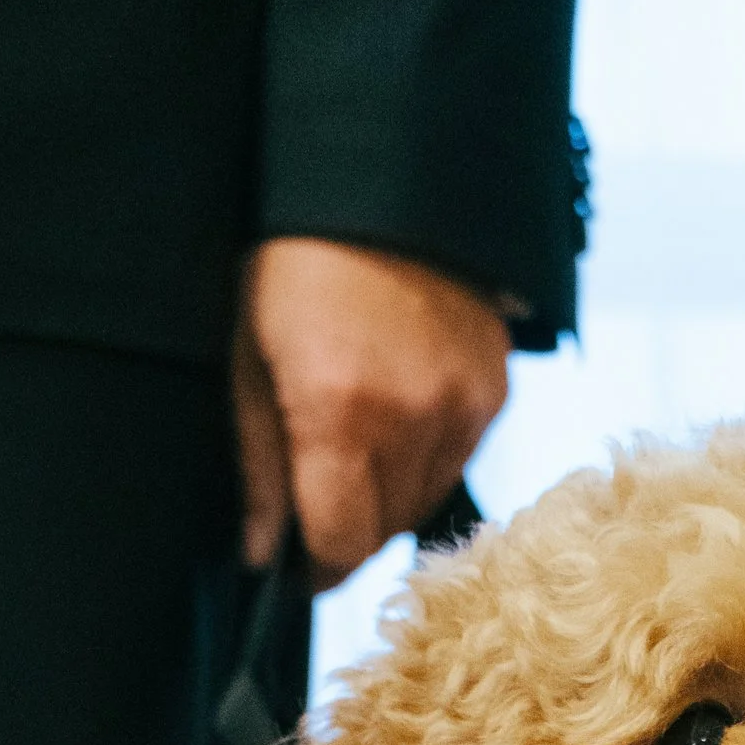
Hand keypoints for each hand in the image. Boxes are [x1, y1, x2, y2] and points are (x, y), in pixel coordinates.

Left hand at [234, 240, 509, 588]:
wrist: (381, 174)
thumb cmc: (295, 258)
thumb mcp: (250, 355)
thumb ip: (260, 466)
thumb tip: (262, 554)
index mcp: (339, 413)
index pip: (342, 547)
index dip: (316, 569)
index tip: (299, 567)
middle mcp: (413, 418)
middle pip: (385, 532)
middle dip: (349, 526)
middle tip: (319, 492)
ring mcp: (463, 404)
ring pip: (425, 501)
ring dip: (390, 493)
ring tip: (358, 438)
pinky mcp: (495, 387)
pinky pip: (458, 457)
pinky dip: (426, 453)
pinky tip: (398, 407)